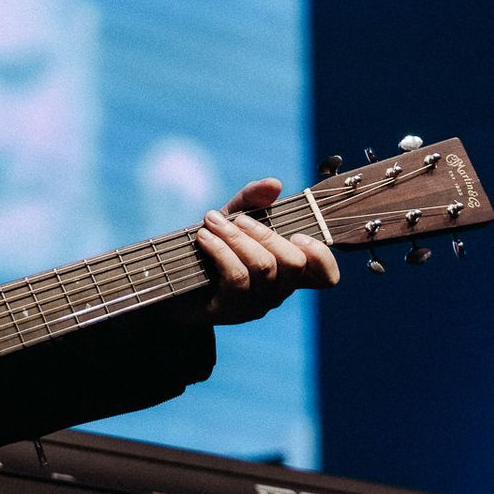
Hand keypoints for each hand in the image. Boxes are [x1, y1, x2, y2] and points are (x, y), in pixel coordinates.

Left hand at [176, 179, 340, 326]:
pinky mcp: (230, 309)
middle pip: (294, 263)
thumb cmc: (210, 247)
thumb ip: (252, 200)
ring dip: (237, 237)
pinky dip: (220, 250)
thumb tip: (273, 184)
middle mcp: (277, 291)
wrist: (168, 280)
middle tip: (238, 219)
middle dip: (266, 233)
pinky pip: (236, 276)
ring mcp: (255, 304)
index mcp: (287, 272)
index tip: (299, 235)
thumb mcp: (232, 218)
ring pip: (263, 267)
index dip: (322, 257)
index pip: (325, 277)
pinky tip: (203, 237)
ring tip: (212, 221)